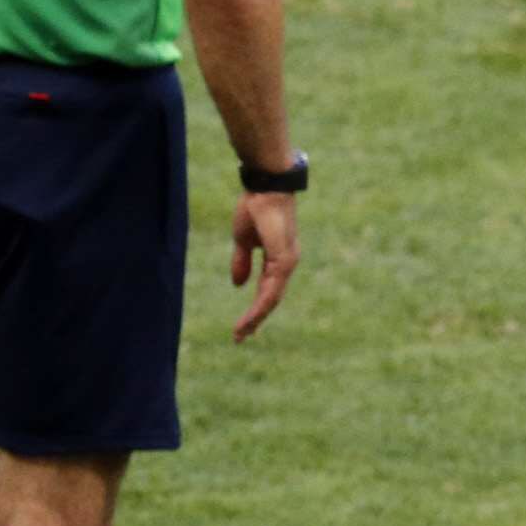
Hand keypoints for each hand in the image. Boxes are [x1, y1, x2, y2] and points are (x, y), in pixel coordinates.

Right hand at [231, 185, 300, 340]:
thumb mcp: (243, 240)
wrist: (263, 188)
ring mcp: (287, 263)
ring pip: (271, 299)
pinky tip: (251, 316)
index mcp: (278, 260)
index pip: (266, 291)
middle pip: (271, 300)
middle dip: (255, 320)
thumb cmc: (255, 208)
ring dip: (256, 317)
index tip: (242, 325)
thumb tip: (238, 285)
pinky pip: (272, 288)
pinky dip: (261, 304)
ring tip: (242, 333)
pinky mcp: (283, 259)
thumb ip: (242, 262)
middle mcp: (286, 264)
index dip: (254, 308)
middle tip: (241, 338)